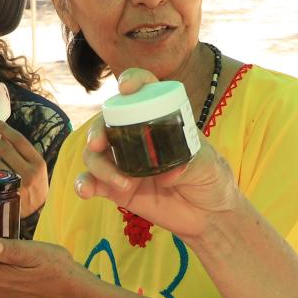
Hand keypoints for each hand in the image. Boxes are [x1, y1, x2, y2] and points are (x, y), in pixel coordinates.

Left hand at [0, 116, 50, 216]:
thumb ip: (24, 154)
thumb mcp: (37, 169)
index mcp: (38, 163)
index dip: (4, 128)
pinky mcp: (7, 194)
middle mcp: (29, 173)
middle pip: (5, 149)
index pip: (19, 140)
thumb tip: (3, 136)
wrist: (39, 212)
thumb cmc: (36, 187)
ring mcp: (17, 184)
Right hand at [76, 68, 243, 239]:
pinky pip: (92, 182)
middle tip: (99, 144)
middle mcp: (137, 137)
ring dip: (99, 166)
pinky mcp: (116, 188)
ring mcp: (124, 162)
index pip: (144, 90)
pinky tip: (86, 191)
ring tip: (122, 184)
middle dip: (97, 129)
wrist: (209, 216)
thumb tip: (168, 172)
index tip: (126, 88)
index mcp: (160, 119)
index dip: (133, 81)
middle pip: (107, 121)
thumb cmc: (212, 180)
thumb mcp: (208, 165)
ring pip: (95, 154)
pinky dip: (84, 184)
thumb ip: (190, 165)